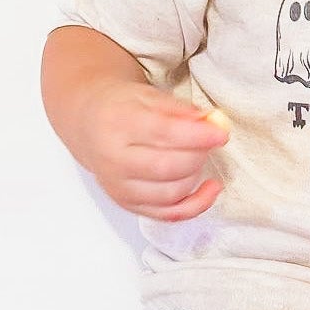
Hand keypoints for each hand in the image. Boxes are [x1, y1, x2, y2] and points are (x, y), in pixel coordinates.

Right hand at [74, 81, 230, 221]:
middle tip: (209, 140)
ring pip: (171, 193)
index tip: (220, 133)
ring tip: (198, 156)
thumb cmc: (122, 108)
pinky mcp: (128, 204)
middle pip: (167, 167)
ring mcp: (119, 187)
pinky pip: (169, 214)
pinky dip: (196, 205)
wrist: (90, 124)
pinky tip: (210, 188)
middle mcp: (113, 160)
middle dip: (198, 155)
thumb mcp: (148, 95)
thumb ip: (179, 110)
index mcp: (117, 124)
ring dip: (195, 175)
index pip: (163, 134)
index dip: (197, 136)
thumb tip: (211, 123)